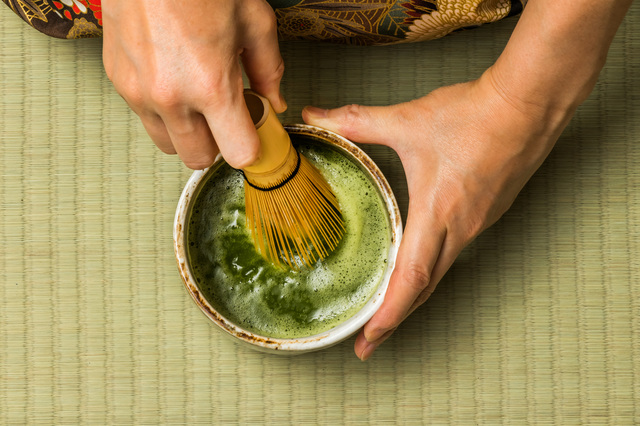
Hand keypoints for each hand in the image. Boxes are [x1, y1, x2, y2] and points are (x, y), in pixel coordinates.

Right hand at [101, 0, 285, 168]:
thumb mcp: (253, 20)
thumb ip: (269, 70)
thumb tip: (274, 101)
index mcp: (211, 86)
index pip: (238, 153)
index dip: (253, 148)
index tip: (256, 135)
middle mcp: (171, 98)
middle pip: (199, 158)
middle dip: (218, 144)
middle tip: (228, 116)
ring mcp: (138, 91)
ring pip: (168, 144)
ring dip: (188, 132)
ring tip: (199, 99)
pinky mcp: (117, 80)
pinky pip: (145, 116)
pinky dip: (163, 110)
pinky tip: (175, 78)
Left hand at [303, 69, 573, 359]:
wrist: (529, 104)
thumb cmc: (471, 115)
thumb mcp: (406, 120)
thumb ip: (356, 121)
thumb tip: (314, 115)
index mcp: (438, 213)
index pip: (410, 279)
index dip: (388, 314)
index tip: (367, 339)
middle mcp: (460, 228)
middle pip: (425, 289)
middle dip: (394, 321)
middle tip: (368, 344)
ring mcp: (478, 224)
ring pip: (441, 273)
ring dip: (413, 297)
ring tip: (387, 312)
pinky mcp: (488, 214)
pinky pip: (455, 254)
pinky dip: (432, 271)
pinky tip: (418, 267)